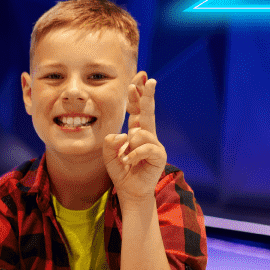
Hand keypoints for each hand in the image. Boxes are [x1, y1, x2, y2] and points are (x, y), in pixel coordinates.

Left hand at [104, 72, 165, 200]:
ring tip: (127, 159)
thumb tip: (123, 134)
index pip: (137, 111)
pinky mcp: (159, 154)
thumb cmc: (122, 170)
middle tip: (149, 80)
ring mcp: (155, 144)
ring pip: (140, 133)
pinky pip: (144, 147)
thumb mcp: (109, 156)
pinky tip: (129, 162)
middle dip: (147, 95)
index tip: (136, 83)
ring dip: (129, 147)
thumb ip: (110, 144)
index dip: (136, 97)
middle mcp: (147, 135)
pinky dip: (133, 155)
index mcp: (136, 131)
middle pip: (147, 111)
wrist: (131, 190)